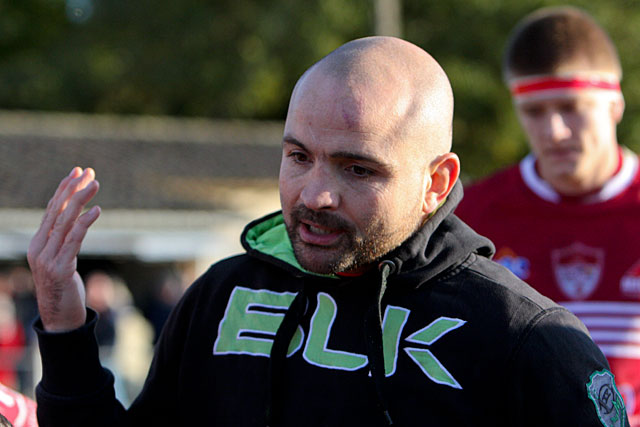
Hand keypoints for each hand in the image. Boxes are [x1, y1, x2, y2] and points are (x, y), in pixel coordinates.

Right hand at [27, 167, 100, 331]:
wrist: (60, 320)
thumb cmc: (64, 290)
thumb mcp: (61, 262)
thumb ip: (63, 243)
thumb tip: (75, 221)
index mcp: (38, 244)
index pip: (51, 210)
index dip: (64, 189)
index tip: (77, 171)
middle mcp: (39, 249)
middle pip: (57, 212)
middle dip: (73, 189)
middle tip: (88, 171)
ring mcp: (48, 259)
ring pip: (65, 222)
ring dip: (81, 200)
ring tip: (95, 184)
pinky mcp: (61, 269)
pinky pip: (74, 240)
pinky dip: (85, 223)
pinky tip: (97, 210)